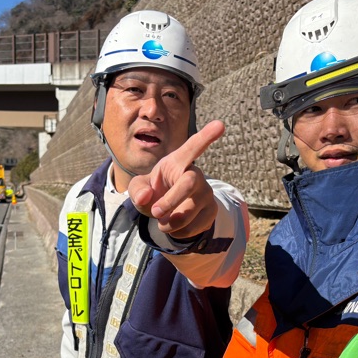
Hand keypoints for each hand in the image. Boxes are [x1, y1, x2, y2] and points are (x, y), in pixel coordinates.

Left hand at [128, 120, 224, 239]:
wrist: (168, 213)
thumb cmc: (154, 192)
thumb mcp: (139, 188)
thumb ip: (137, 189)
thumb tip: (145, 197)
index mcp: (178, 162)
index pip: (193, 147)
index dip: (206, 136)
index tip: (220, 125)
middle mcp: (196, 175)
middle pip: (190, 184)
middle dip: (170, 201)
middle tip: (155, 212)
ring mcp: (206, 193)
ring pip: (190, 210)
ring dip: (170, 222)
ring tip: (163, 221)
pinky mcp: (211, 211)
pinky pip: (194, 226)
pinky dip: (178, 232)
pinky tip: (174, 227)